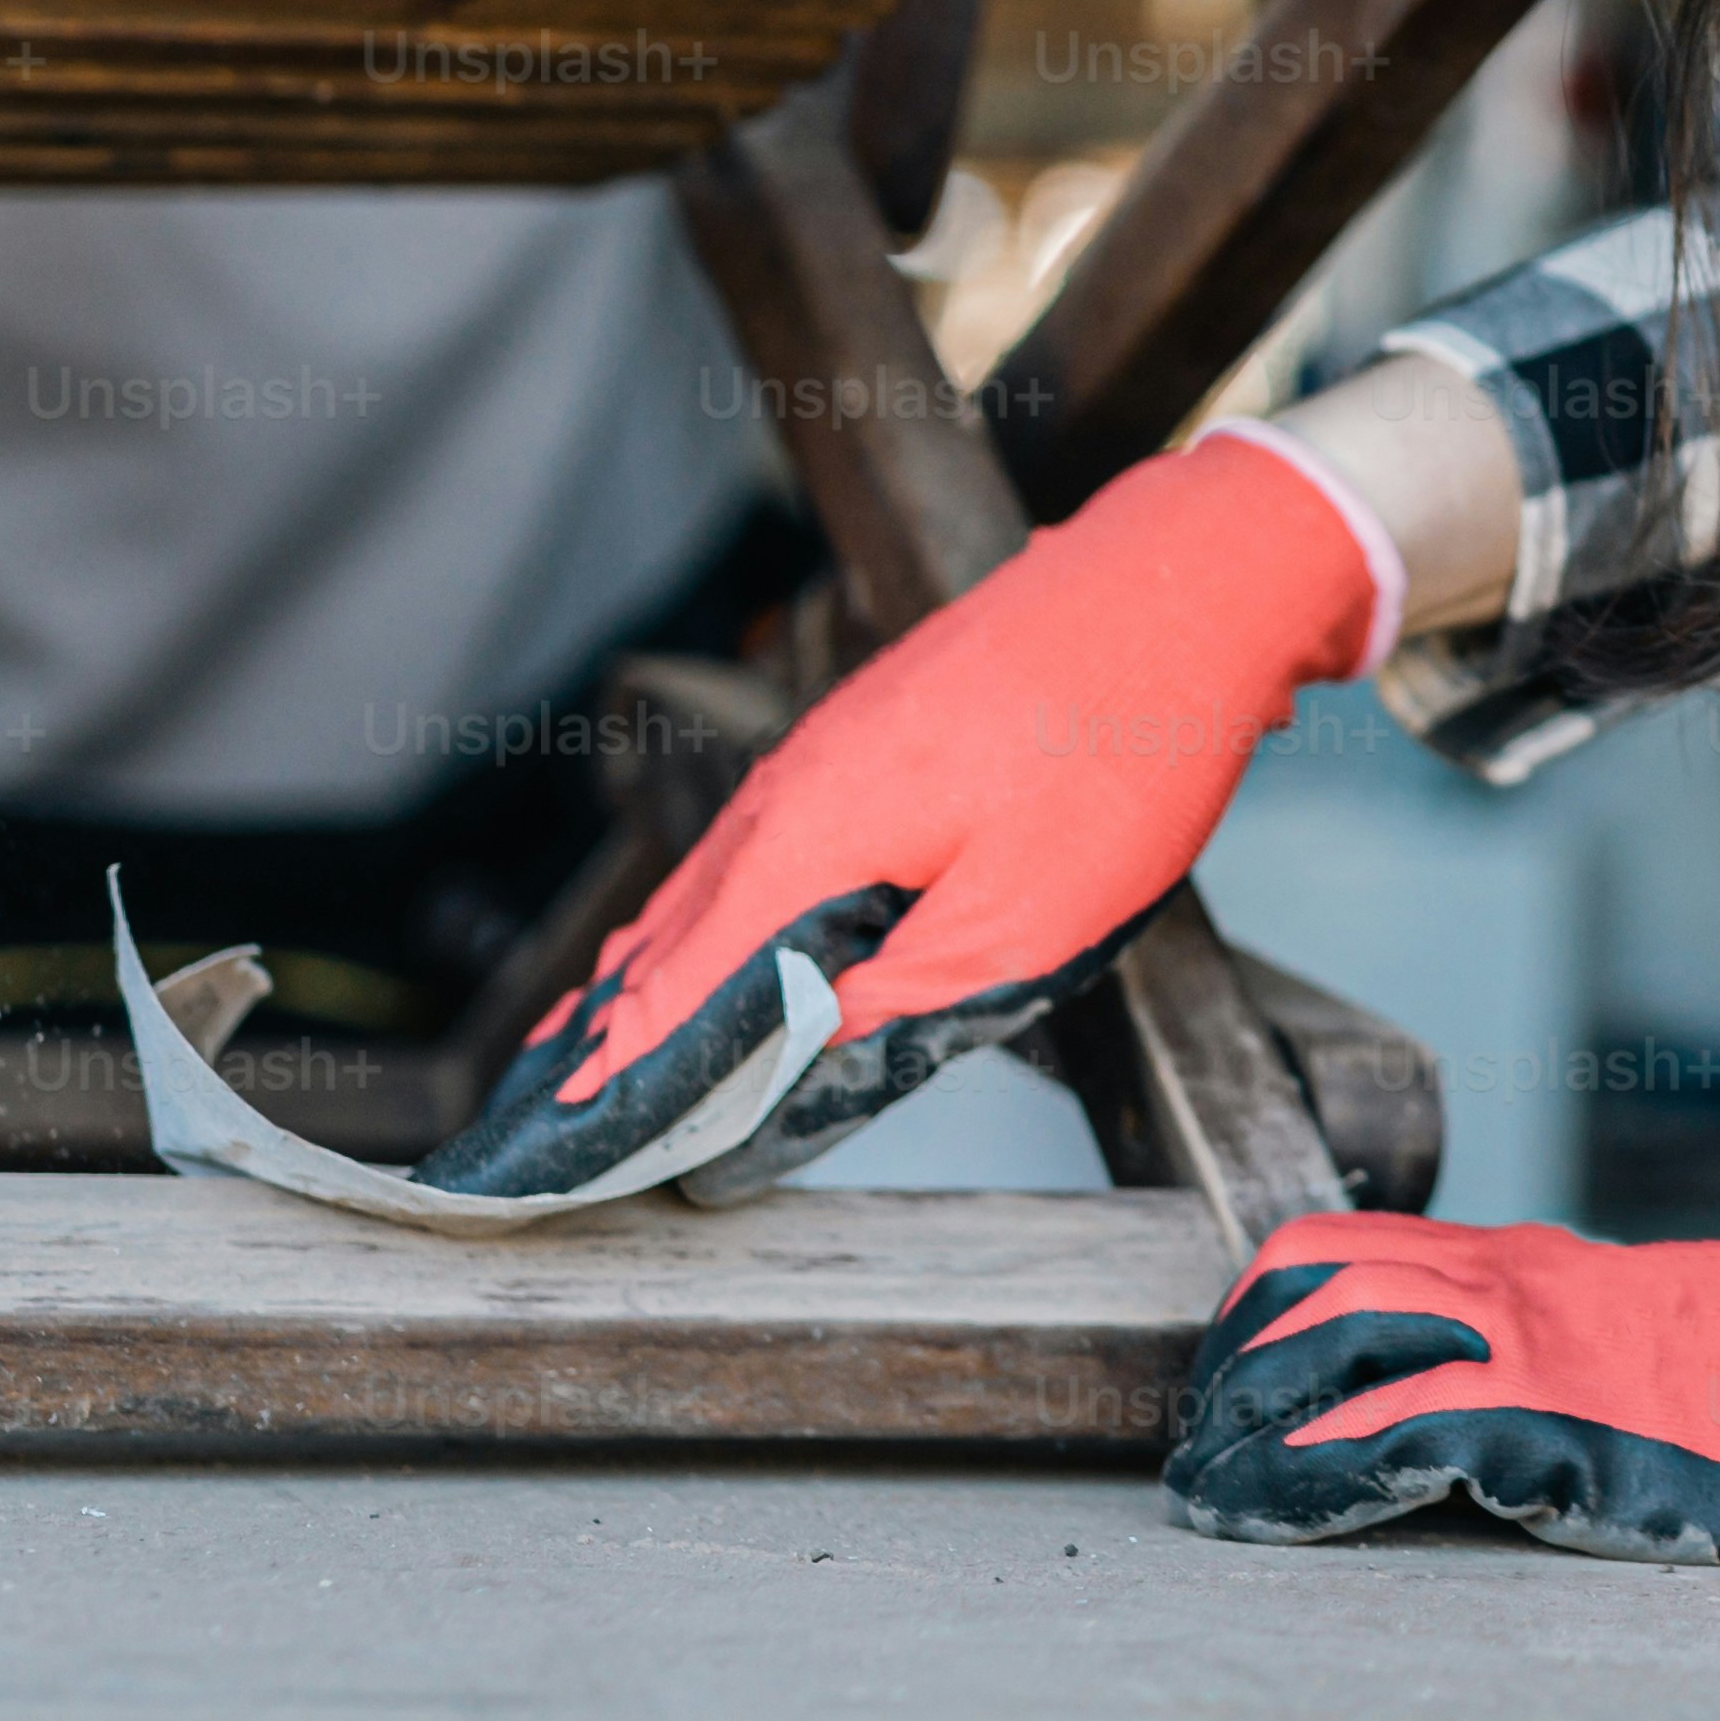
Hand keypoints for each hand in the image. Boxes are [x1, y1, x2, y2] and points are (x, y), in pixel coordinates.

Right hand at [415, 428, 1397, 1197]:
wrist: (1181, 587)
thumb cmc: (1121, 751)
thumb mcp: (1028, 917)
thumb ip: (906, 998)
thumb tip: (804, 1061)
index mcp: (816, 837)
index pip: (687, 979)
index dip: (624, 1065)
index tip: (554, 1134)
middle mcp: (794, 787)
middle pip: (674, 930)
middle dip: (608, 1026)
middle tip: (538, 1112)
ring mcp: (827, 751)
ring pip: (713, 880)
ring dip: (649, 966)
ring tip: (584, 1041)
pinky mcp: (867, 735)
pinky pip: (760, 840)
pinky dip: (711, 904)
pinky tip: (703, 932)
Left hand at [1170, 1207, 1719, 1569]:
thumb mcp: (1690, 1346)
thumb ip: (1598, 1356)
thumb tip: (1531, 1410)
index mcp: (1555, 1271)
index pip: (1357, 1247)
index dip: (1268, 1308)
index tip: (1224, 1376)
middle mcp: (1530, 1292)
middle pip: (1316, 1284)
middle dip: (1229, 1364)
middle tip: (1190, 1442)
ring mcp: (1544, 1355)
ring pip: (1329, 1348)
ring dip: (1241, 1424)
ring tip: (1199, 1490)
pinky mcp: (1563, 1430)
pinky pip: (1392, 1439)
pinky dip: (1305, 1476)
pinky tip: (1263, 1511)